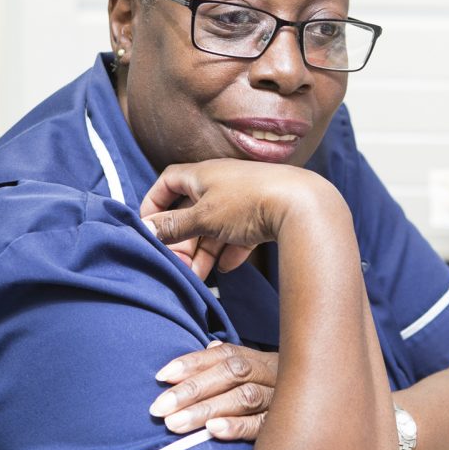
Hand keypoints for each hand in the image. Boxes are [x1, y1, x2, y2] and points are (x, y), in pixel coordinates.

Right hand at [140, 159, 342, 278]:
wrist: (303, 205)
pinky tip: (229, 266)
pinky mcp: (266, 213)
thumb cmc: (249, 202)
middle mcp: (224, 182)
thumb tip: (146, 228)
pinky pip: (242, 233)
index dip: (155, 202)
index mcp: (204, 174)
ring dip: (205, 251)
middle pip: (193, 210)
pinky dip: (232, 249)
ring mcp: (246, 198)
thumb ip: (174, 225)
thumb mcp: (203, 217)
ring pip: (217, 226)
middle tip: (178, 265)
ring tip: (200, 276)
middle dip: (182, 240)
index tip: (149, 226)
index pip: (170, 180)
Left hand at [149, 341, 278, 439]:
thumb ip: (235, 360)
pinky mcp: (284, 424)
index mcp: (263, 359)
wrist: (328, 401)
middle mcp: (273, 374)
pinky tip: (214, 430)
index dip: (194, 362)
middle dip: (193, 389)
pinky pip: (262, 425)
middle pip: (233, 374)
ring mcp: (281, 398)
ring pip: (244, 398)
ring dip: (206, 409)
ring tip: (175, 423)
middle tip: (160, 407)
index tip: (163, 375)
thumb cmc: (281, 388)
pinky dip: (237, 426)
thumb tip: (211, 346)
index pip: (226, 355)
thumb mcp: (261, 369)